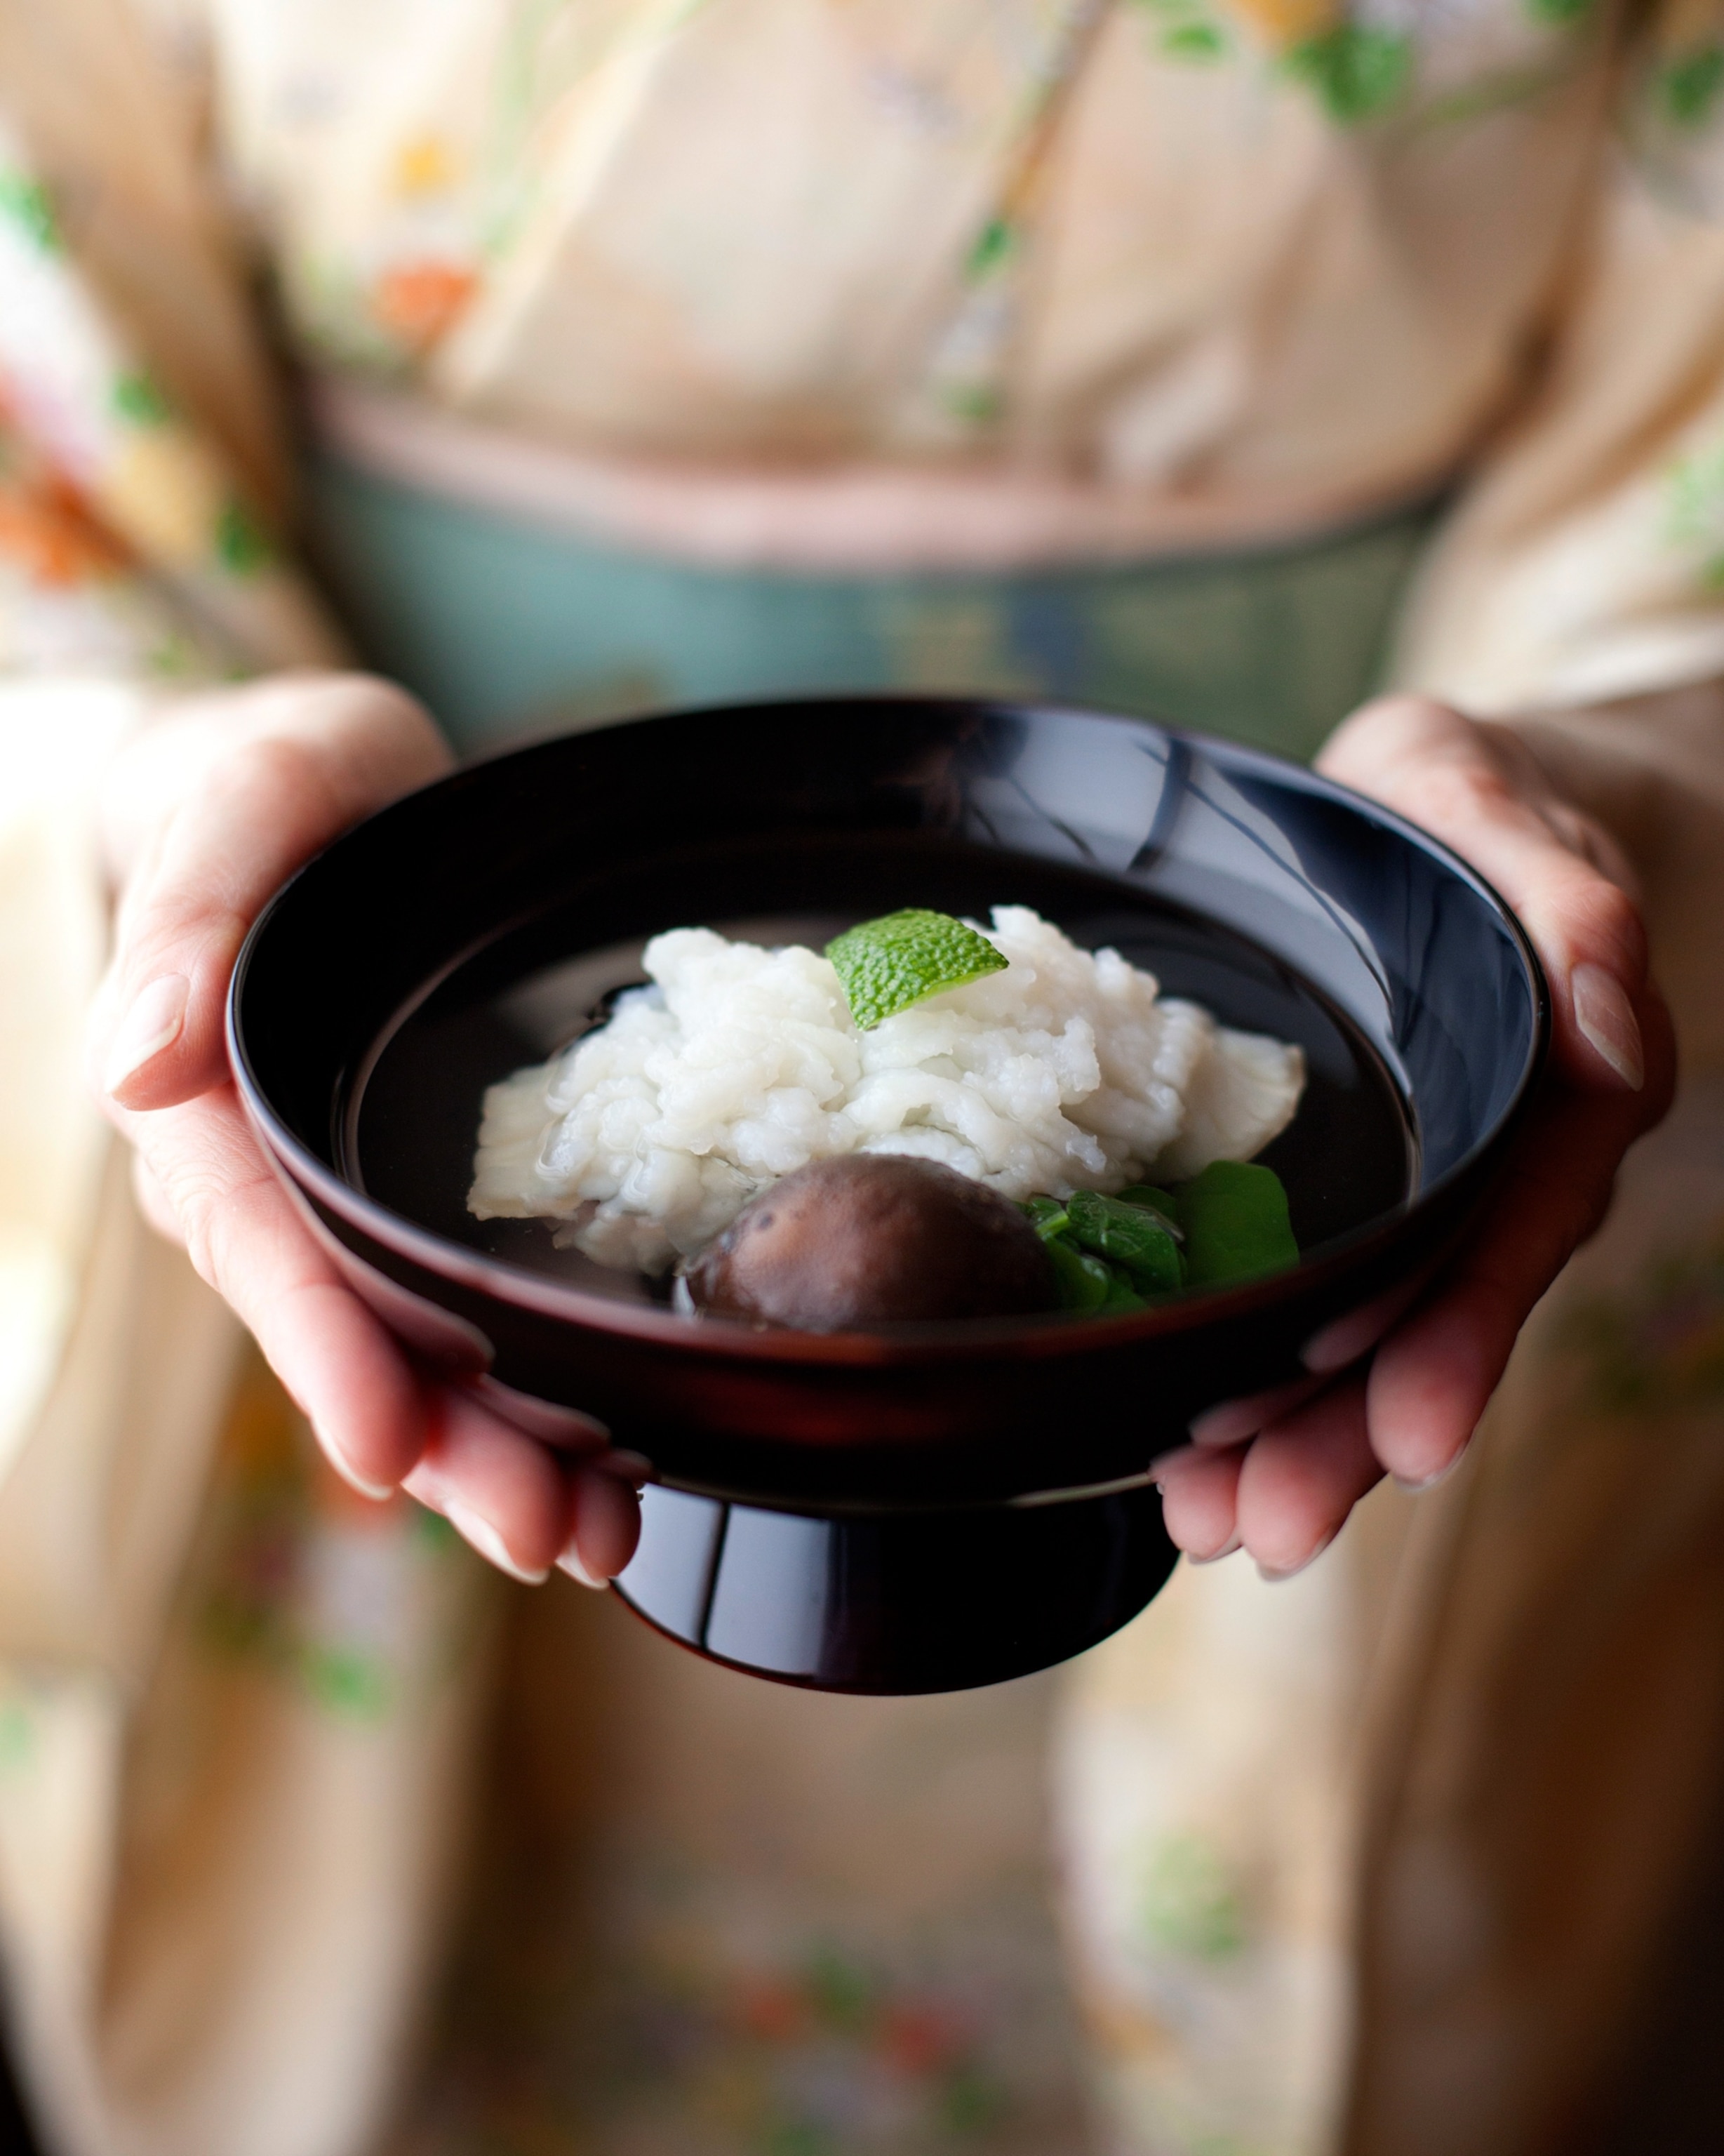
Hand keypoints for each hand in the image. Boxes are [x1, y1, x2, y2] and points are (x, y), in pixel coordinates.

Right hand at [89, 672, 641, 1586]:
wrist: (324, 803)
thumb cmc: (272, 792)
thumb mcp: (240, 806)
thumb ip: (186, 918)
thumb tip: (138, 1059)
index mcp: (212, 1109)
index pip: (265, 1244)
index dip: (323, 1348)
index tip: (387, 1445)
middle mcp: (274, 1184)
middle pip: (354, 1338)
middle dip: (446, 1447)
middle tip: (548, 1537)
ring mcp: (350, 1206)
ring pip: (418, 1355)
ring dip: (502, 1455)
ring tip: (598, 1539)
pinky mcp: (421, 1206)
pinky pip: (468, 1315)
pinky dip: (536, 1391)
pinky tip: (615, 1461)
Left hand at [1152, 694, 1675, 1576]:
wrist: (1420, 817)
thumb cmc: (1463, 805)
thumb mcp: (1498, 802)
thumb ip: (1574, 907)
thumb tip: (1613, 1029)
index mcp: (1551, 1083)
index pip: (1514, 1229)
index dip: (1463, 1334)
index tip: (1408, 1435)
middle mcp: (1490, 1161)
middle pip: (1432, 1319)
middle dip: (1350, 1433)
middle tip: (1266, 1528)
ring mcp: (1417, 1187)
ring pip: (1365, 1337)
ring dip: (1293, 1438)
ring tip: (1209, 1523)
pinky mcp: (1341, 1193)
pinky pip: (1308, 1300)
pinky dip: (1253, 1377)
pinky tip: (1182, 1450)